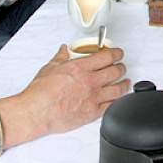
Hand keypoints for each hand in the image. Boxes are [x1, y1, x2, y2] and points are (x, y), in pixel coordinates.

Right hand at [0, 45, 129, 147]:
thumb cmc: (40, 92)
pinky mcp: (93, 112)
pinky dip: (118, 100)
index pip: (107, 56)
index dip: (116, 53)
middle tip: (121, 67)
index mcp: (81, 68)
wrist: (37, 112)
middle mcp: (90, 81)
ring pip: (118, 89)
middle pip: (116, 71)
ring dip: (124, 84)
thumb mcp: (50, 68)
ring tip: (125, 82)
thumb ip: (60, 57)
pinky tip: (118, 98)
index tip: (118, 53)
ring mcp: (94, 97)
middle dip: (121, 67)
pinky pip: (112, 105)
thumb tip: (64, 50)